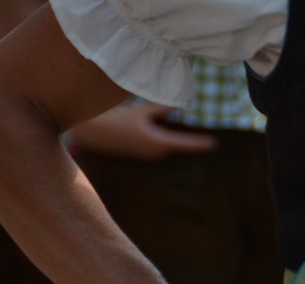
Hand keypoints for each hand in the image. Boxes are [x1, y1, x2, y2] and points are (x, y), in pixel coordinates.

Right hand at [68, 104, 217, 161]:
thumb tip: (178, 106)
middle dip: (190, 144)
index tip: (214, 144)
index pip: (184, 144)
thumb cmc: (115, 118)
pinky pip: (156, 150)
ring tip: (193, 142)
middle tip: (208, 142)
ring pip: (166, 149)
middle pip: (177, 148)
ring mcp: (146, 156)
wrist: (91, 131)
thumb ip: (160, 109)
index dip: (199, 143)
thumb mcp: (140, 111)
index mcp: (157, 142)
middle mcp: (154, 153)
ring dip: (176, 145)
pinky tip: (167, 141)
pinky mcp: (138, 155)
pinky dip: (163, 145)